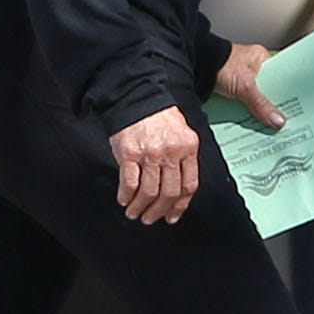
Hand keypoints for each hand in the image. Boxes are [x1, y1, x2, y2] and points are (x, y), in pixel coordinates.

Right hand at [108, 106, 201, 224]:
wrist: (136, 95)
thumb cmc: (158, 116)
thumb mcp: (181, 133)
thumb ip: (182, 158)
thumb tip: (178, 190)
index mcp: (188, 147)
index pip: (189, 185)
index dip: (180, 205)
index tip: (172, 216)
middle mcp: (171, 152)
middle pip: (169, 192)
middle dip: (159, 211)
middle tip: (151, 218)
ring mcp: (151, 154)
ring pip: (149, 191)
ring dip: (141, 207)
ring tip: (135, 213)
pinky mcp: (130, 153)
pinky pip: (129, 182)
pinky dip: (126, 196)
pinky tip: (124, 200)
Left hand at [213, 41, 286, 130]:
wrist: (189, 65)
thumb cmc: (218, 65)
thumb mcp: (244, 85)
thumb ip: (261, 104)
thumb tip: (279, 121)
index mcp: (261, 59)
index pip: (281, 78)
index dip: (288, 94)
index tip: (295, 110)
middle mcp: (252, 69)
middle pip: (268, 92)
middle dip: (272, 108)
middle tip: (282, 124)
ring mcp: (240, 80)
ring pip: (255, 101)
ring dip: (258, 114)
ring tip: (269, 130)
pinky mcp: (229, 91)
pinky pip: (242, 105)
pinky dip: (244, 115)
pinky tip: (250, 127)